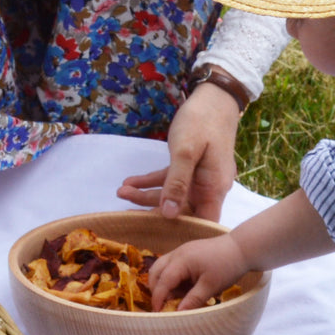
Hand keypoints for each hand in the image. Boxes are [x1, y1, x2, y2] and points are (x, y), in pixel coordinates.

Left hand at [117, 80, 240, 220]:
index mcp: (214, 188)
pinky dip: (152, 181)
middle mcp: (210, 187)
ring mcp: (201, 178)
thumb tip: (168, 215)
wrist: (213, 96)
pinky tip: (131, 181)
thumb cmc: (201, 121)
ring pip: (173, 195)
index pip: (201, 223)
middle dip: (152, 210)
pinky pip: (171, 180)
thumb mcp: (185, 152)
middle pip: (182, 211)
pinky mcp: (192, 167)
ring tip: (121, 191)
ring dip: (147, 194)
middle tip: (124, 210)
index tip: (156, 238)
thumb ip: (177, 184)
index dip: (182, 234)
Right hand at [149, 232, 247, 310]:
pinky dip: (172, 277)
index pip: (162, 281)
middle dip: (155, 289)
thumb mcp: (211, 287)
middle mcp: (177, 253)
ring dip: (163, 282)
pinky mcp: (188, 251)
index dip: (158, 298)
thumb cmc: (227, 266)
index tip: (157, 313)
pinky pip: (172, 264)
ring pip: (162, 266)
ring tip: (174, 297)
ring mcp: (182, 250)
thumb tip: (177, 313)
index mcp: (181, 261)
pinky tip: (184, 287)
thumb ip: (192, 300)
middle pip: (155, 271)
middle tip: (163, 305)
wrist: (242, 247)